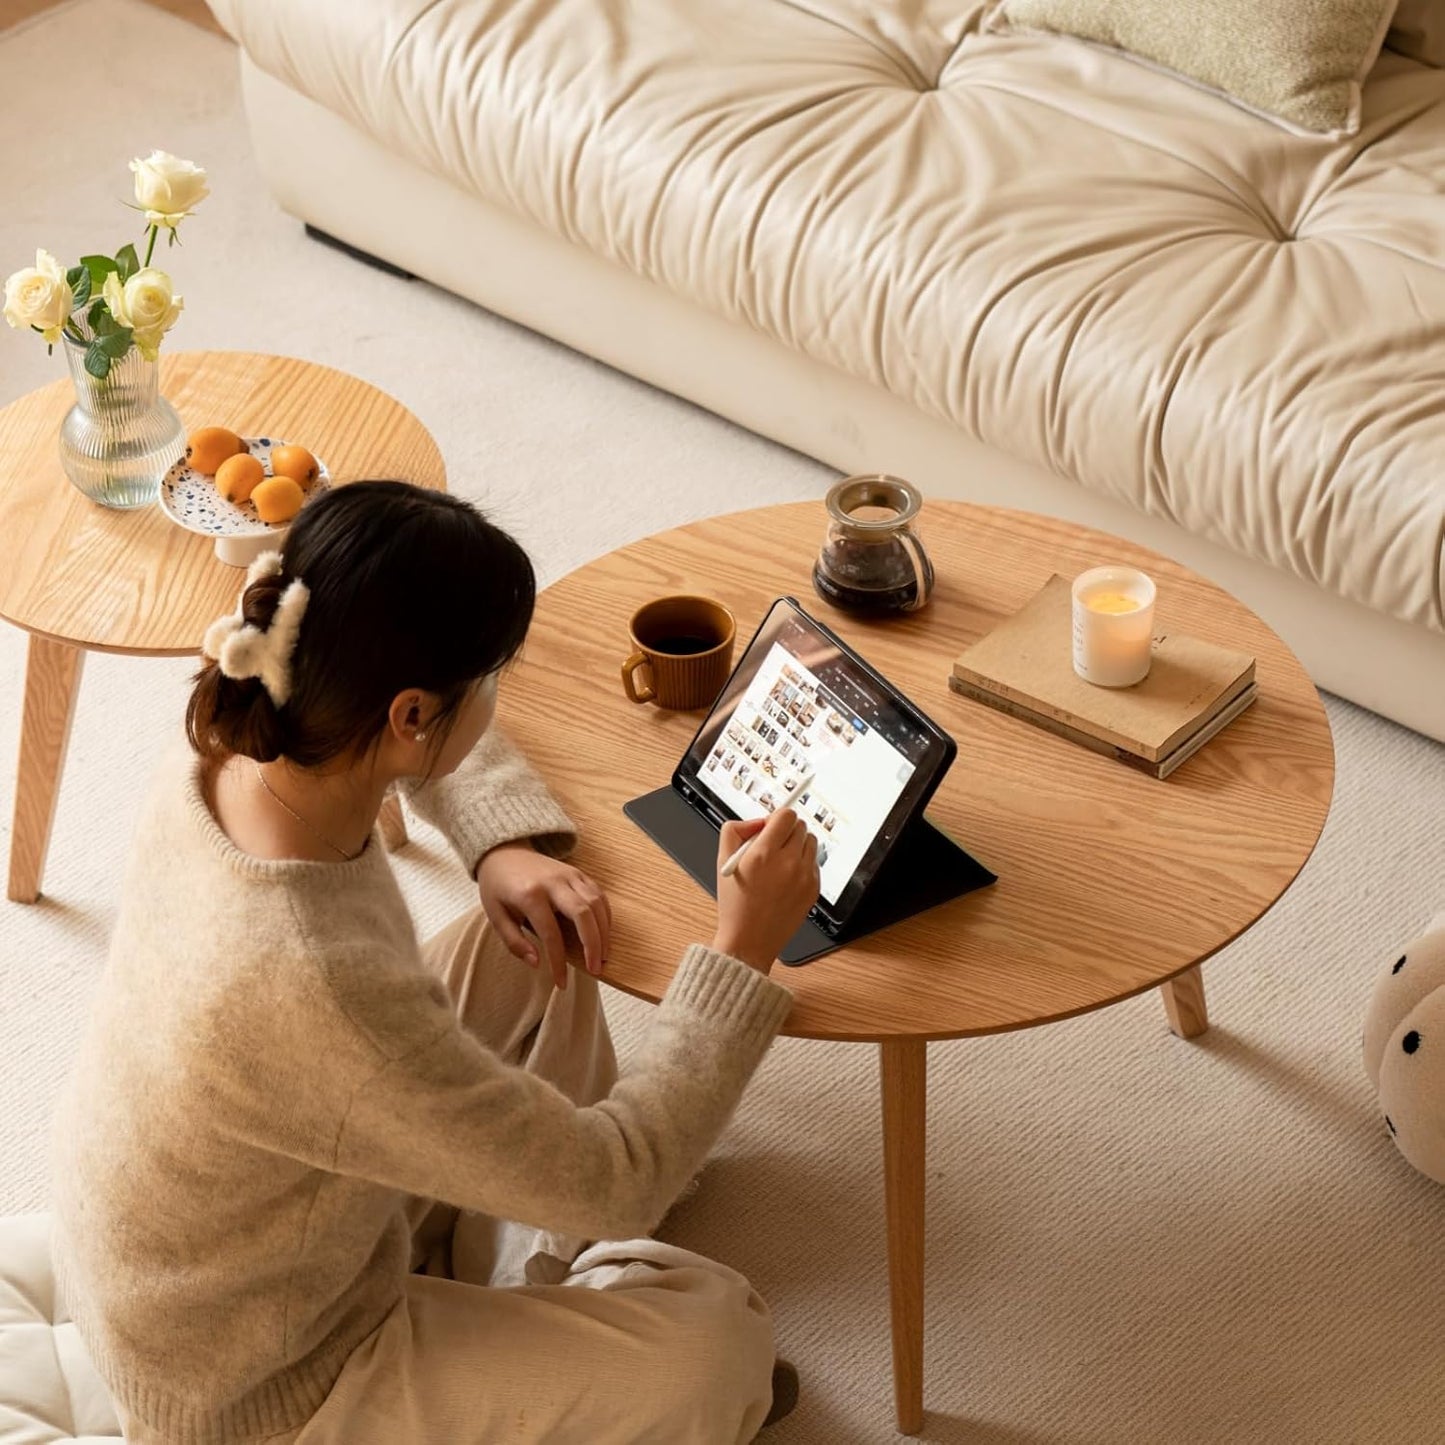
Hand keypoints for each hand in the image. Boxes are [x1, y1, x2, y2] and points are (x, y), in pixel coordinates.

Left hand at [475, 841, 610, 988]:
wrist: (504, 852)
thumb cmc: (498, 888)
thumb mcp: (496, 916)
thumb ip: (514, 942)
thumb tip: (537, 963)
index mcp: (530, 895)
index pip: (550, 935)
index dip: (558, 962)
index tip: (561, 982)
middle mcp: (553, 883)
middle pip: (583, 914)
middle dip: (593, 945)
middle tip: (596, 969)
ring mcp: (568, 875)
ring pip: (595, 903)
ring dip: (603, 932)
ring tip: (602, 956)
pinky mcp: (577, 872)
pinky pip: (598, 894)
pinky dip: (605, 915)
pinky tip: (603, 934)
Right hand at [711, 809, 819, 973]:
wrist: (749, 941)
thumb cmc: (735, 904)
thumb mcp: (723, 862)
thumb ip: (735, 830)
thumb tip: (757, 821)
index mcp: (763, 854)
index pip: (786, 815)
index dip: (777, 818)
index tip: (771, 826)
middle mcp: (788, 864)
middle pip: (800, 826)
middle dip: (785, 831)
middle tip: (772, 845)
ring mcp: (804, 877)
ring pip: (811, 842)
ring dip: (797, 845)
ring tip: (780, 862)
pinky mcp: (813, 889)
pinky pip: (814, 863)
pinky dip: (803, 864)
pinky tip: (786, 878)